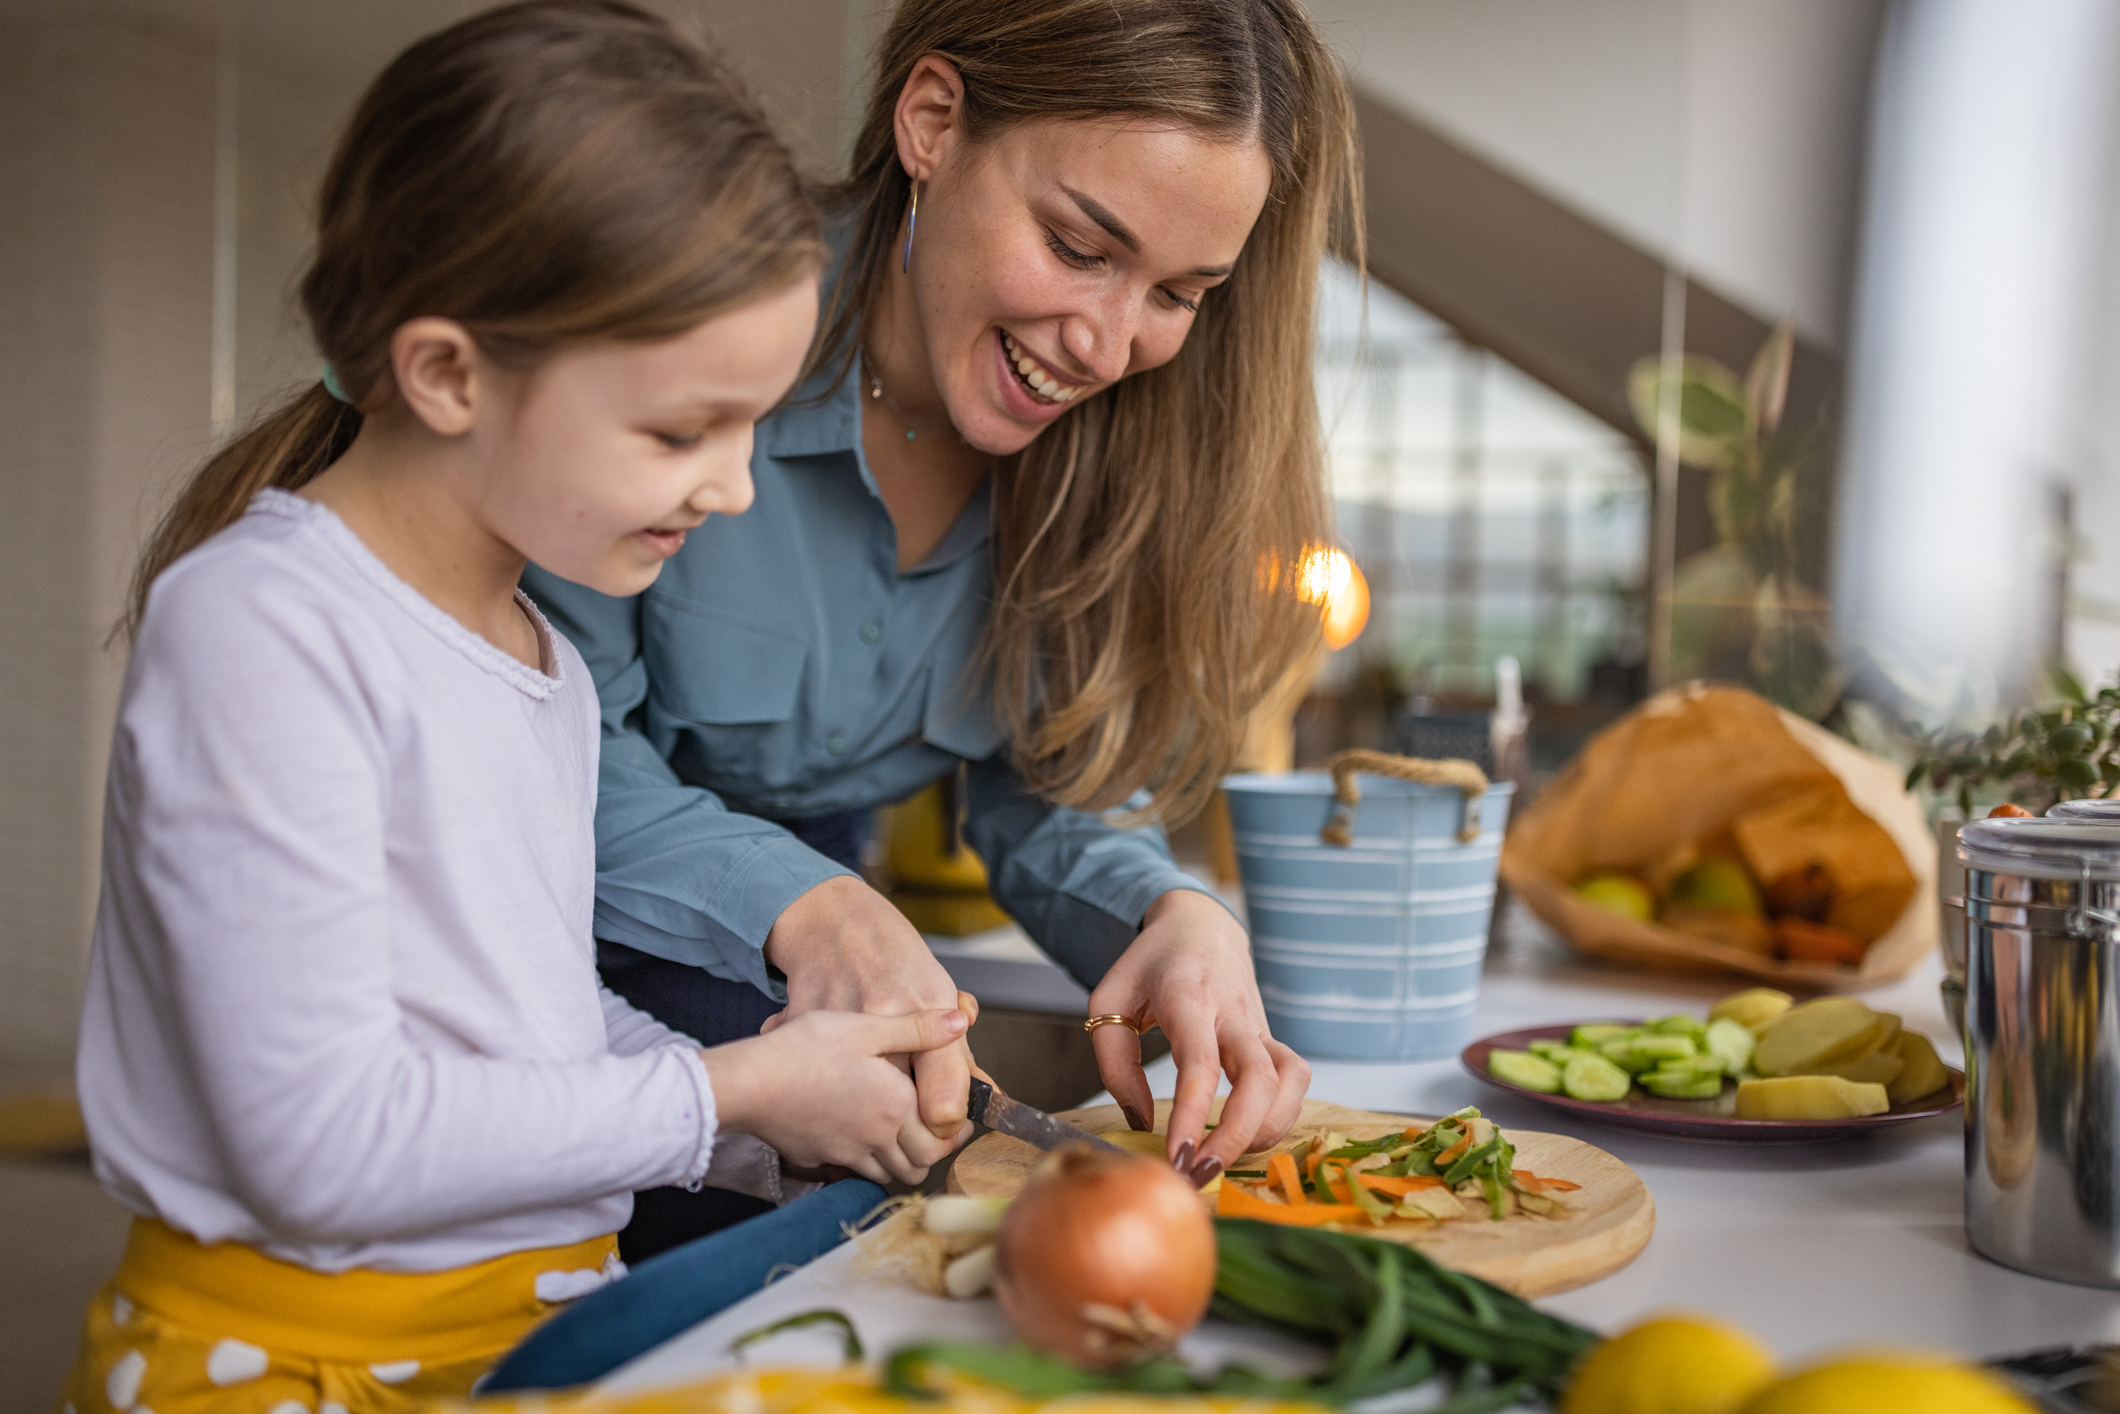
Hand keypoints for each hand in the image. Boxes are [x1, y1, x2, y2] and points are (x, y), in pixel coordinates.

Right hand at [703, 1007, 970, 1184]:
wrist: (752, 1081)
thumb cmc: (807, 1048)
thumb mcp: (866, 1026)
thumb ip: (916, 1028)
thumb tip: (961, 1023)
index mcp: (896, 1104)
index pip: (940, 1139)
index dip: (952, 1134)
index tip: (954, 1123)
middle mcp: (877, 1136)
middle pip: (919, 1166)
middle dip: (930, 1154)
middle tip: (931, 1134)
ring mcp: (847, 1153)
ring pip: (888, 1174)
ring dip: (898, 1162)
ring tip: (897, 1136)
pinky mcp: (819, 1158)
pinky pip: (853, 1172)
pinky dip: (864, 1164)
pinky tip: (857, 1137)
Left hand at [1088, 889, 1308, 1185]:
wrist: (1199, 927)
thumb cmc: (1148, 966)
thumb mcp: (1109, 1001)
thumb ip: (1116, 1064)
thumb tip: (1142, 1124)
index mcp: (1188, 997)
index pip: (1200, 1061)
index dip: (1194, 1114)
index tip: (1177, 1157)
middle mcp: (1233, 1011)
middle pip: (1259, 1077)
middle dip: (1237, 1135)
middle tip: (1202, 1172)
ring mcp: (1260, 1025)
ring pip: (1290, 1080)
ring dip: (1267, 1130)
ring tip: (1225, 1158)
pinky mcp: (1272, 1038)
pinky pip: (1296, 1078)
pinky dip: (1282, 1115)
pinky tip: (1249, 1136)